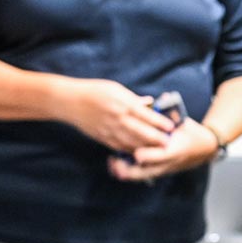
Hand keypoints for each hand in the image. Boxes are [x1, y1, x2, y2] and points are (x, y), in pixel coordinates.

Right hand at [53, 78, 174, 152]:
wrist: (70, 101)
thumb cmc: (94, 91)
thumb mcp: (116, 89)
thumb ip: (133, 99)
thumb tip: (149, 103)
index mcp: (123, 104)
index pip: (146, 115)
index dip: (159, 122)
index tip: (171, 127)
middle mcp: (118, 118)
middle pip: (141, 132)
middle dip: (156, 139)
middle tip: (168, 143)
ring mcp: (109, 130)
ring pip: (131, 142)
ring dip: (145, 147)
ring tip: (157, 151)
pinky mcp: (102, 137)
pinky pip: (119, 147)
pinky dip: (129, 151)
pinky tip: (138, 153)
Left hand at [109, 120, 218, 182]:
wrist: (203, 149)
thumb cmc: (191, 132)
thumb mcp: (183, 121)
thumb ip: (171, 111)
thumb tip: (162, 98)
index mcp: (175, 149)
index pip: (161, 156)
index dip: (149, 156)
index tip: (137, 154)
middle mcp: (167, 163)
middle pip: (145, 172)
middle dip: (129, 169)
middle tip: (115, 161)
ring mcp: (161, 170)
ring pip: (139, 176)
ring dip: (124, 172)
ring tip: (111, 163)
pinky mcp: (156, 172)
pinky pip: (139, 176)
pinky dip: (126, 172)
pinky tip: (115, 165)